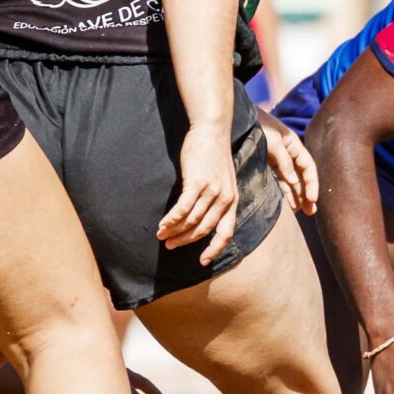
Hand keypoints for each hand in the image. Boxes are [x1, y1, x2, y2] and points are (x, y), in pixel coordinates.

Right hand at [156, 123, 239, 266]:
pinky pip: (183, 208)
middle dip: (186, 241)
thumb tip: (201, 217)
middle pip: (204, 229)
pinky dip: (172, 219)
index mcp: (233, 200)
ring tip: (161, 235)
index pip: (226, 232)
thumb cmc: (213, 156)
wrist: (212, 132)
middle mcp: (226, 199)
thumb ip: (216, 198)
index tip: (202, 261)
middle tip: (170, 246)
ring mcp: (213, 191)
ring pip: (192, 220)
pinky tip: (162, 224)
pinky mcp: (198, 183)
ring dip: (174, 231)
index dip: (214, 249)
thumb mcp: (222, 180)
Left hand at [257, 106, 317, 214]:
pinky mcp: (268, 163)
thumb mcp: (272, 140)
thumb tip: (293, 181)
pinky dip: (286, 191)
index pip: (308, 167)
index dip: (311, 183)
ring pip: (292, 180)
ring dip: (298, 195)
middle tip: (311, 212)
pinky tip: (290, 202)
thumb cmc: (258, 124)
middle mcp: (289, 153)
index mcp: (294, 145)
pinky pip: (280, 180)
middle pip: (302, 176)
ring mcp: (279, 159)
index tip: (312, 198)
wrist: (239, 117)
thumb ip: (283, 160)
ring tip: (303, 211)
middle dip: (308, 194)